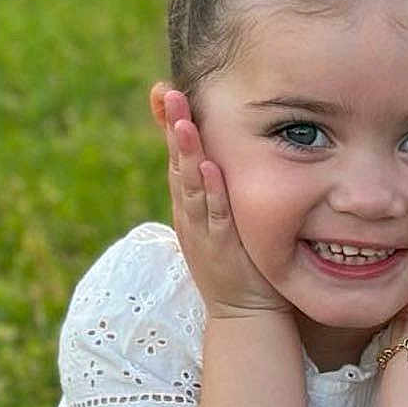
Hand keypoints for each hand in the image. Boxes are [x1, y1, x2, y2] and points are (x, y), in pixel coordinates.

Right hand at [160, 88, 291, 318]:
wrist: (244, 315)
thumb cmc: (239, 265)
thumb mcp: (222, 221)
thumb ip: (216, 191)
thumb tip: (217, 157)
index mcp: (189, 205)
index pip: (177, 157)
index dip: (169, 124)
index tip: (163, 90)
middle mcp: (190, 214)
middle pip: (177, 164)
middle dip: (173, 126)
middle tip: (168, 91)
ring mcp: (202, 231)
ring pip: (191, 186)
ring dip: (188, 154)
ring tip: (184, 122)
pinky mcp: (221, 249)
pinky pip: (215, 216)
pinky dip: (212, 192)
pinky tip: (210, 168)